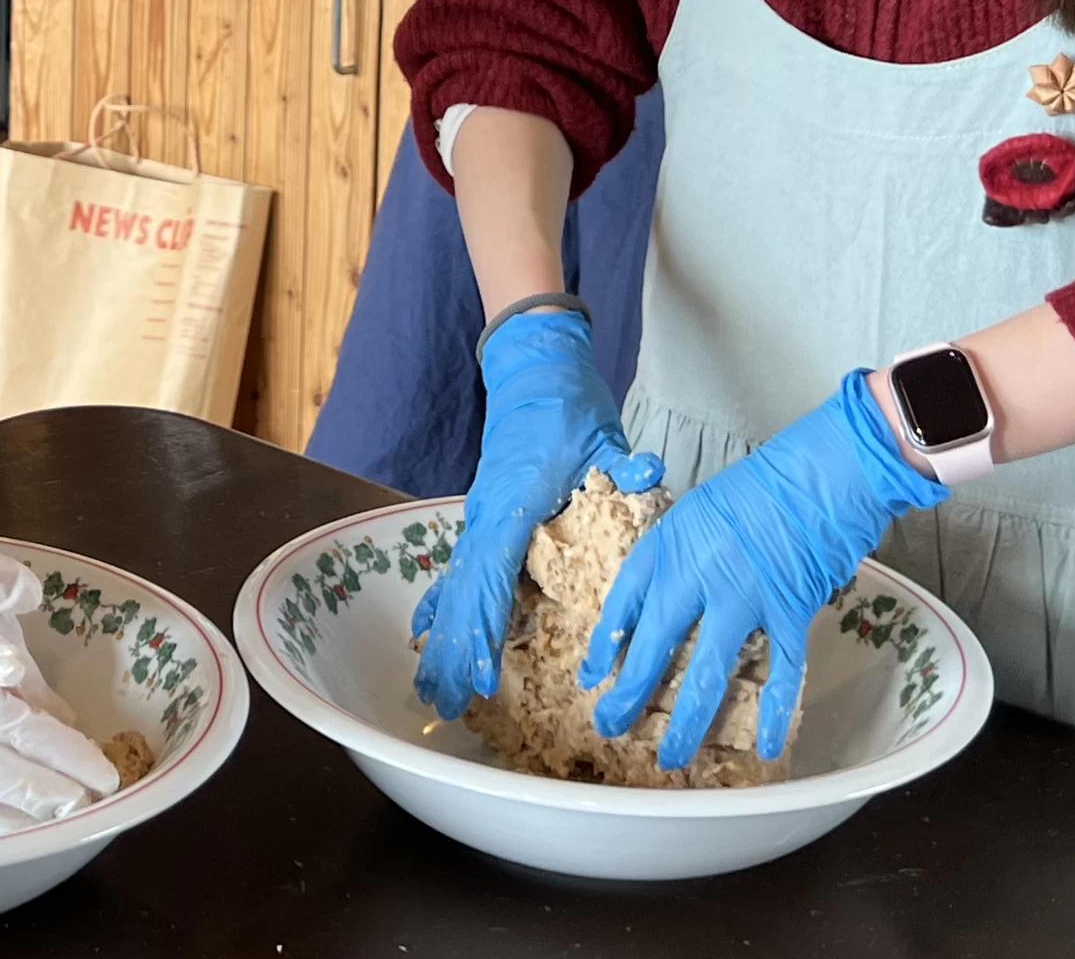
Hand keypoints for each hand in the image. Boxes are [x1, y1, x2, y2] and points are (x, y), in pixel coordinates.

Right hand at [413, 309, 663, 719]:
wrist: (535, 370)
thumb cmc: (568, 406)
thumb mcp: (601, 434)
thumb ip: (622, 462)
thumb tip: (648, 470)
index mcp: (513, 502)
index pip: (494, 575)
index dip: (488, 629)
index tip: (485, 677)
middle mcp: (486, 515)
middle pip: (463, 593)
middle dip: (455, 651)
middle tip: (447, 704)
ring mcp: (478, 517)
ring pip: (454, 587)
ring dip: (443, 639)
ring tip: (432, 690)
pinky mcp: (482, 517)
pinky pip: (457, 571)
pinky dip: (441, 605)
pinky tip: (426, 636)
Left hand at [579, 369, 947, 769]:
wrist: (814, 476)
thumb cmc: (755, 490)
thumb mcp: (693, 515)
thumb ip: (674, 561)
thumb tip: (659, 610)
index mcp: (666, 546)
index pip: (622, 603)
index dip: (603, 645)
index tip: (589, 677)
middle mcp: (694, 576)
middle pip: (651, 646)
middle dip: (627, 694)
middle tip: (610, 726)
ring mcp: (741, 599)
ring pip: (704, 672)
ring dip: (686, 721)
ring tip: (671, 757)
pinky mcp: (786, 614)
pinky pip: (778, 674)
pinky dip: (775, 713)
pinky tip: (767, 747)